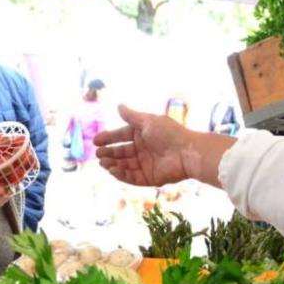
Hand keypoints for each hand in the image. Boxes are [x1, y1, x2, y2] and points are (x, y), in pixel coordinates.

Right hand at [94, 104, 231, 187]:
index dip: (109, 138)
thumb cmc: (169, 133)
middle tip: (98, 154)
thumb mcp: (148, 121)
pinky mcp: (150, 178)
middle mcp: (143, 149)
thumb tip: (119, 106)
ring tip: (103, 163)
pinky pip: (132, 177)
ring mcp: (146, 164)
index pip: (122, 136)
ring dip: (113, 164)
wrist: (187, 152)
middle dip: (109, 153)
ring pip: (125, 165)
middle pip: (121, 152)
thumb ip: (131, 116)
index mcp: (143, 134)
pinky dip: (122, 175)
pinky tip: (113, 171)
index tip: (96, 141)